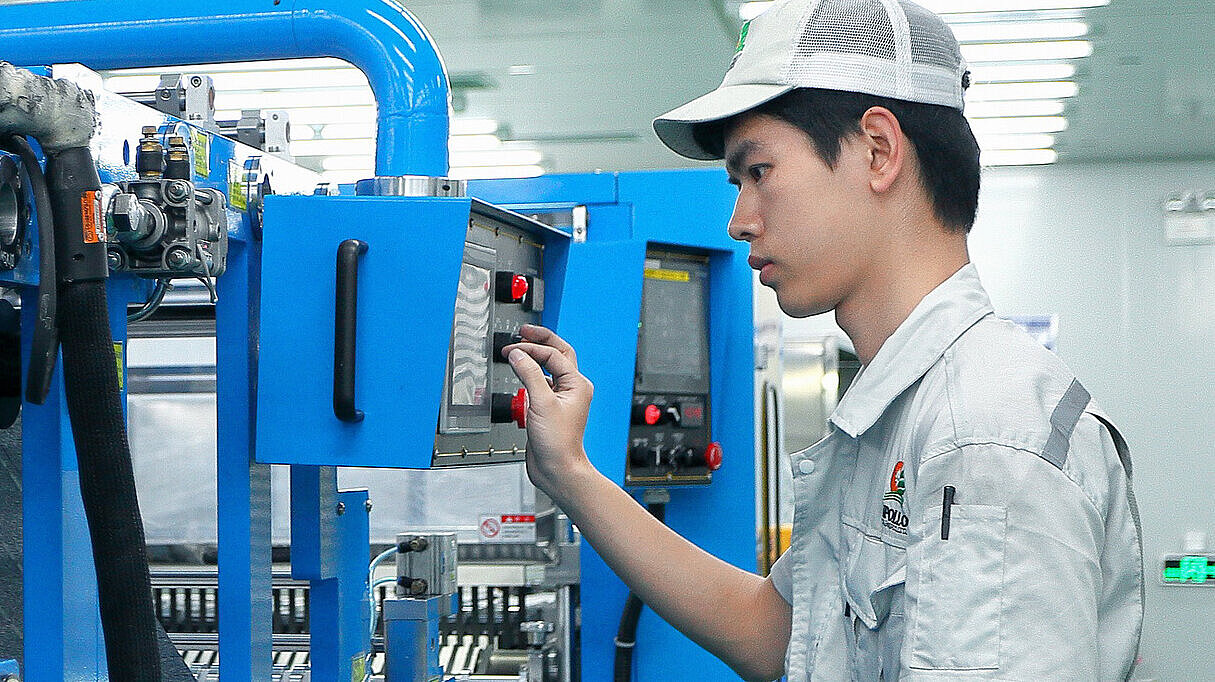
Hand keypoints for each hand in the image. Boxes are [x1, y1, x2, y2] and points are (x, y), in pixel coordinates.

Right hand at [502, 324, 594, 496]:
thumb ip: (529, 375)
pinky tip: (520, 374)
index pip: (553, 355)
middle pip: (558, 354)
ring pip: (550, 367)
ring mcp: (562, 397)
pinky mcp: (550, 407)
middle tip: (523, 332)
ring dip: (535, 357)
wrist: (556, 468)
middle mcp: (572, 388)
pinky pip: (542, 382)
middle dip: (540, 341)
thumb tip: (517, 354)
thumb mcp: (541, 403)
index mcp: (577, 384)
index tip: (512, 349)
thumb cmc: (558, 442)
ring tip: (519, 349)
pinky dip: (530, 374)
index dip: (531, 349)